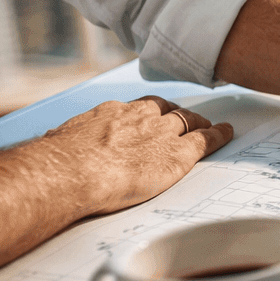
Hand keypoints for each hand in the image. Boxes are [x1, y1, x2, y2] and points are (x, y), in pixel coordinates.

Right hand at [41, 96, 233, 214]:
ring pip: (189, 121)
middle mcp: (140, 117)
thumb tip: (52, 143)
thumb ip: (65, 140)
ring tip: (208, 125)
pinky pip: (206, 139)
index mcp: (111, 114)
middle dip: (178, 114)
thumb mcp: (58, 142)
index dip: (148, 112)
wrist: (72, 171)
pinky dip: (219, 134)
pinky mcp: (178, 154)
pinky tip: (228, 132)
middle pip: (167, 110)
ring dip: (200, 122)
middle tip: (187, 118)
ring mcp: (162, 133)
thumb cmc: (57, 162)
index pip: (137, 108)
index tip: (152, 115)